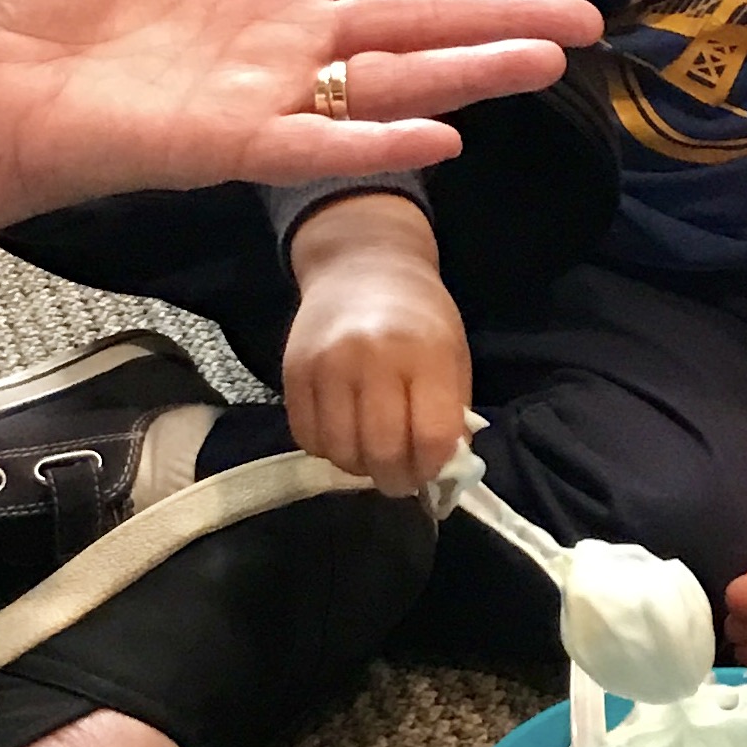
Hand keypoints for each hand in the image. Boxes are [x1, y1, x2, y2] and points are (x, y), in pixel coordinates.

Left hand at [0, 0, 599, 236]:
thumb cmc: (39, 0)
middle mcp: (288, 44)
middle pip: (418, 25)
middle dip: (502, 20)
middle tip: (585, 23)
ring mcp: (270, 97)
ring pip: (395, 82)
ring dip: (474, 71)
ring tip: (549, 63)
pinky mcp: (235, 144)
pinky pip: (324, 147)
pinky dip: (383, 144)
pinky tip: (448, 137)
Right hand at [285, 195, 472, 494]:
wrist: (362, 267)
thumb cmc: (419, 318)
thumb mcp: (453, 356)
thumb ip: (451, 414)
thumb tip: (442, 472)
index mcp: (425, 355)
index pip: (431, 437)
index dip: (432, 468)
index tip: (432, 473)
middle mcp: (372, 359)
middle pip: (381, 451)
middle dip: (395, 479)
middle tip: (400, 478)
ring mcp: (327, 365)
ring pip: (340, 451)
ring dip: (359, 467)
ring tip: (372, 456)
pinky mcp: (293, 371)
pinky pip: (306, 436)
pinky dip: (328, 449)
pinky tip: (344, 434)